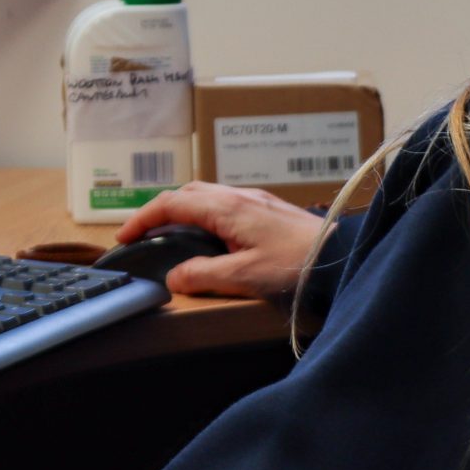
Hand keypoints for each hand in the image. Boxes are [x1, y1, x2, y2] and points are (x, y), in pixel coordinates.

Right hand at [114, 182, 327, 300]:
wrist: (345, 257)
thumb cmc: (298, 266)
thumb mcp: (244, 276)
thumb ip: (203, 275)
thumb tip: (173, 277)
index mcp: (226, 208)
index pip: (171, 203)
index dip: (142, 218)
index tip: (124, 237)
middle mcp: (239, 197)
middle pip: (187, 192)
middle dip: (159, 209)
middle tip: (144, 233)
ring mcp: (257, 201)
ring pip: (207, 195)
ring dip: (183, 210)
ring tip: (172, 234)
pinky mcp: (271, 211)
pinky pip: (226, 204)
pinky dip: (204, 214)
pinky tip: (211, 237)